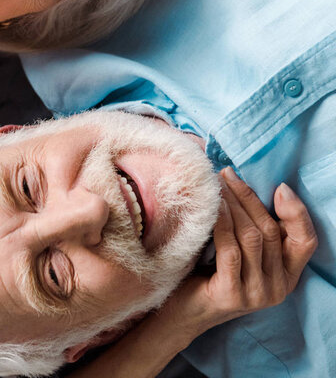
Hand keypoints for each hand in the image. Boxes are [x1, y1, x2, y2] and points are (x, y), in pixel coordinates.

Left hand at [65, 170, 316, 377]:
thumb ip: (250, 227)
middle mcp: (278, 288)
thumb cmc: (207, 270)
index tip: (279, 187)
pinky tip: (213, 207)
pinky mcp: (233, 295)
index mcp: (286, 275)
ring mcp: (257, 294)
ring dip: (234, 205)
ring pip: (253, 238)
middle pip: (272, 231)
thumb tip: (242, 182)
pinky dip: (223, 223)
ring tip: (217, 185)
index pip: (306, 242)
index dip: (297, 212)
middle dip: (249, 197)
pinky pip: (231, 250)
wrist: (180, 310)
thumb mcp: (237, 249)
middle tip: (227, 174)